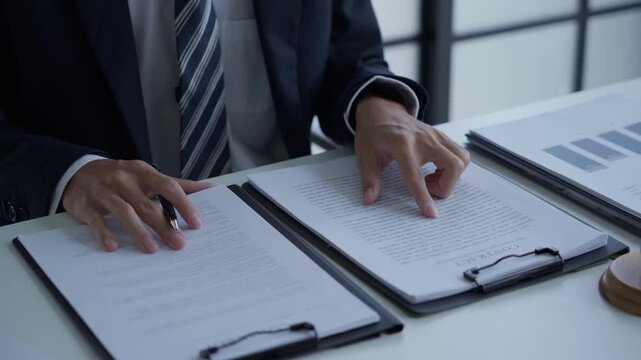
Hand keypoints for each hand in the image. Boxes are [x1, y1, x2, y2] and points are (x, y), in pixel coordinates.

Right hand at [62, 159, 211, 252]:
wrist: (77, 172)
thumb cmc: (121, 178)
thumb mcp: (146, 176)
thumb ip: (175, 185)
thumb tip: (209, 189)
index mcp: (143, 173)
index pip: (168, 186)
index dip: (183, 204)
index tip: (196, 223)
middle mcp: (124, 180)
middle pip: (147, 204)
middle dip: (165, 225)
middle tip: (179, 244)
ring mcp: (104, 192)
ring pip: (124, 212)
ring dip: (139, 232)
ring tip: (152, 249)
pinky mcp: (86, 205)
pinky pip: (97, 221)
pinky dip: (105, 233)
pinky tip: (114, 246)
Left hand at [354, 96, 469, 216]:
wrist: (382, 110)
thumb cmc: (373, 132)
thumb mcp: (364, 154)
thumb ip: (369, 178)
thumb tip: (369, 199)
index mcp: (402, 145)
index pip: (416, 176)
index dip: (424, 196)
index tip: (431, 213)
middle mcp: (424, 139)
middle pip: (453, 165)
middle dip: (446, 186)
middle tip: (428, 188)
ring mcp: (436, 136)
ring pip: (462, 159)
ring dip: (452, 176)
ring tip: (431, 178)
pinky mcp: (441, 136)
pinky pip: (459, 154)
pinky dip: (452, 167)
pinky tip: (434, 169)